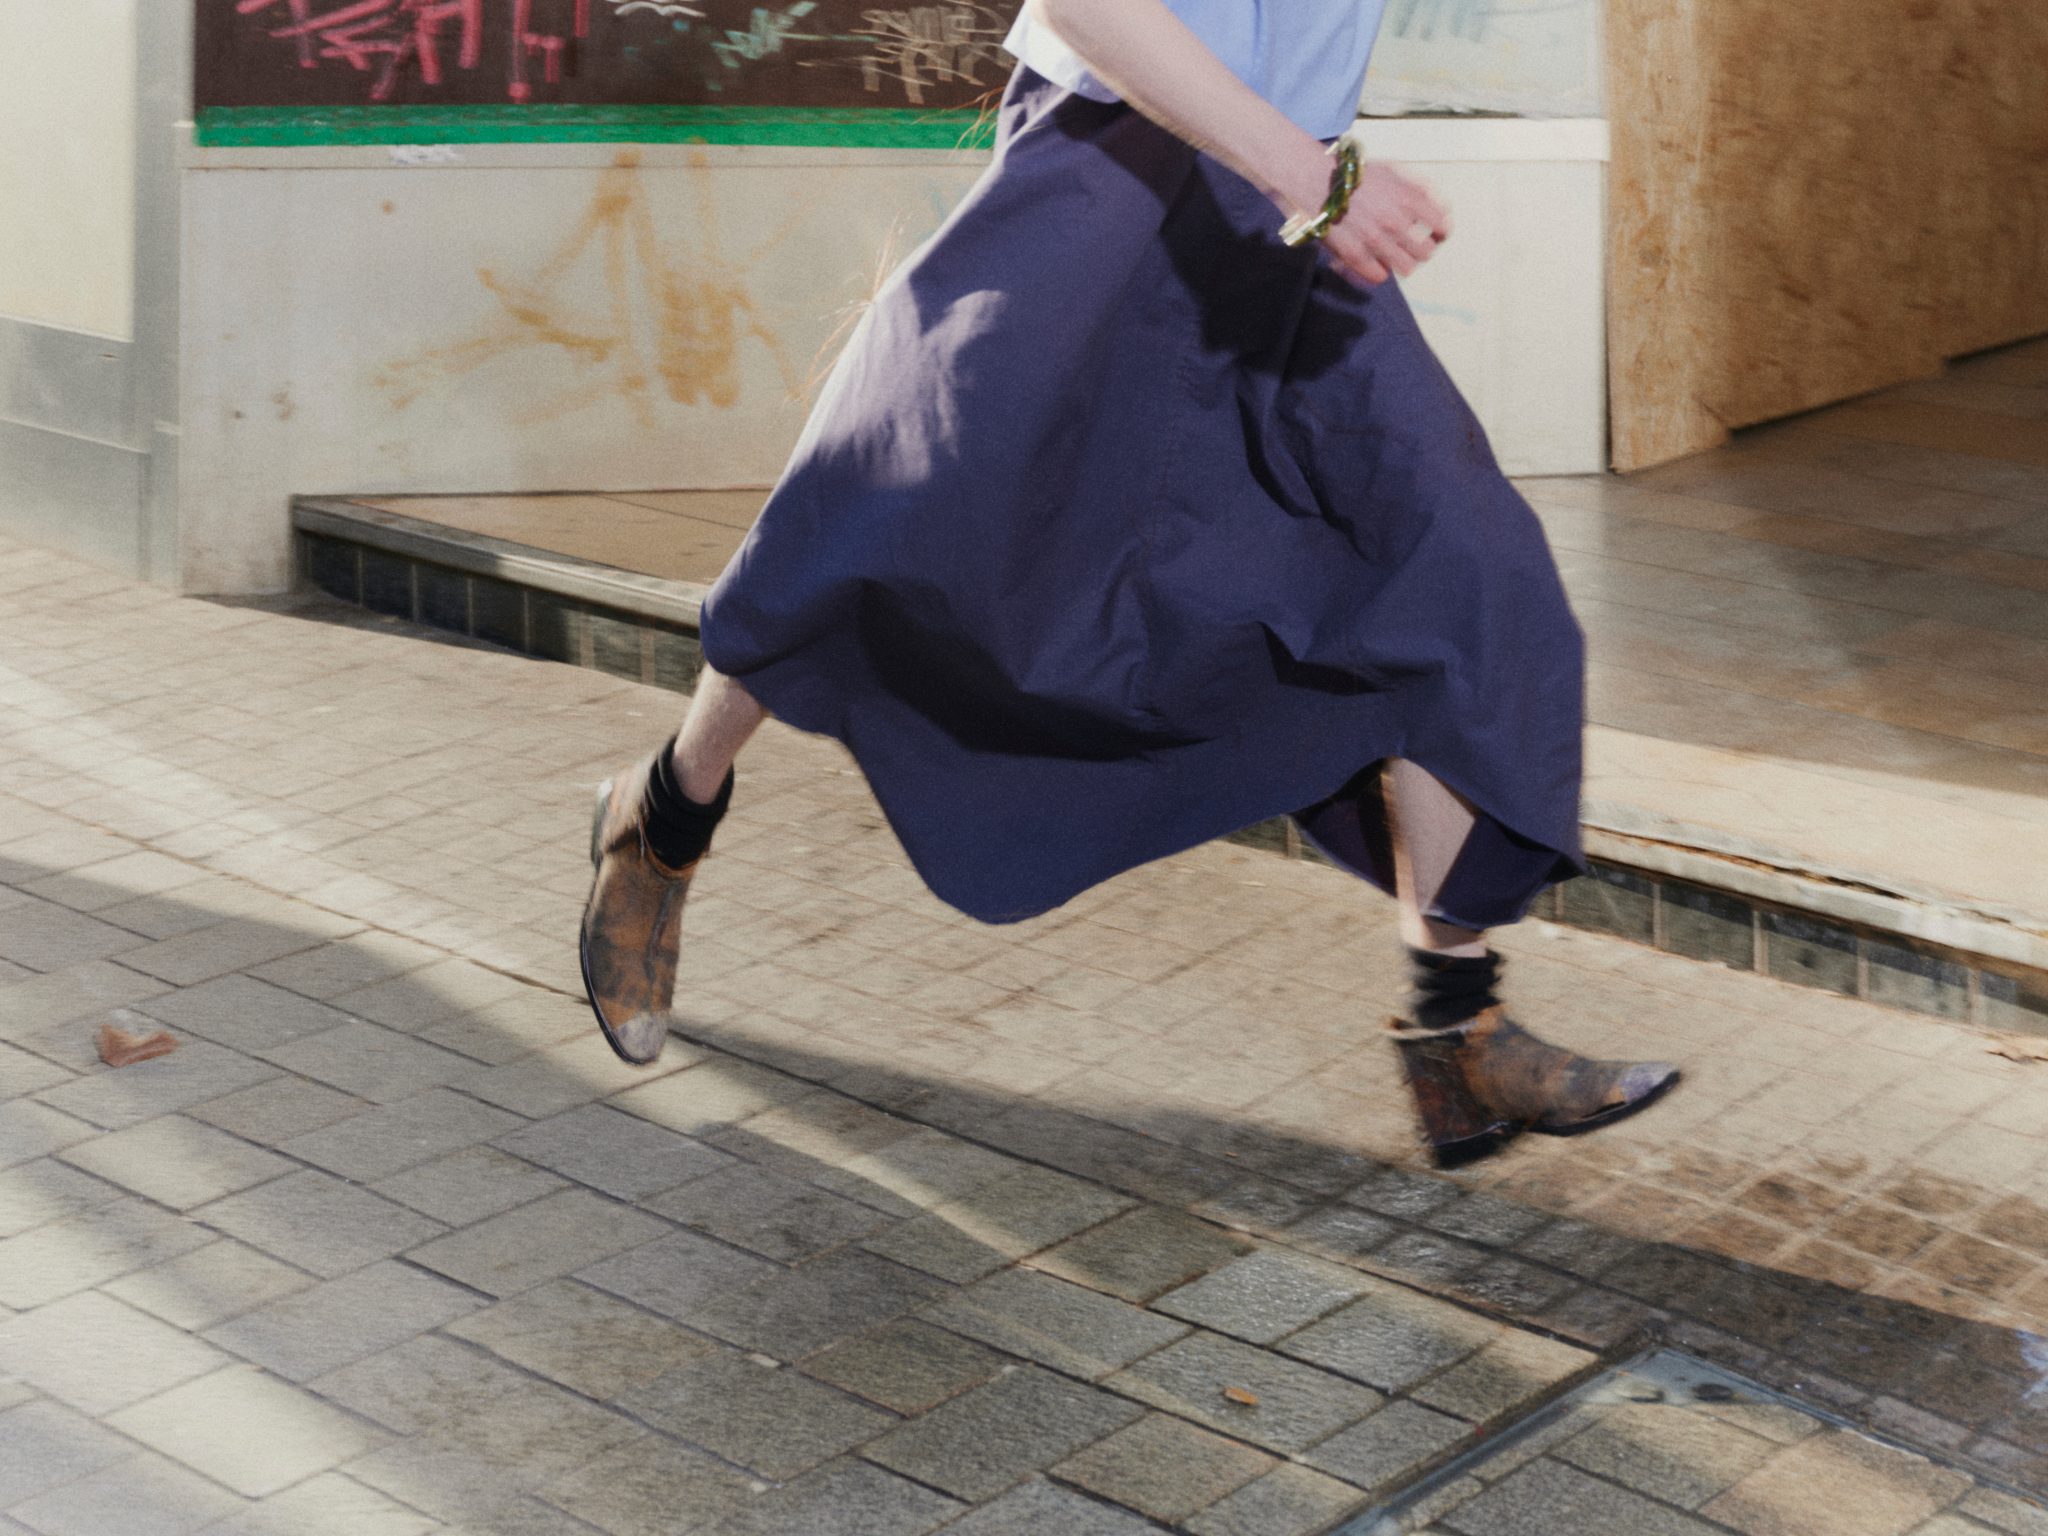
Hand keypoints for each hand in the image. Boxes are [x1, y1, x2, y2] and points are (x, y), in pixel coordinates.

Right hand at [1281, 151, 1450, 286]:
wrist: (1318, 180)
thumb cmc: (1357, 176)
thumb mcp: (1394, 171)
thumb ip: (1420, 188)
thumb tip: (1442, 210)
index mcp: (1409, 198)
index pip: (1442, 228)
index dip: (1440, 234)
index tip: (1434, 236)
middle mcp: (1395, 220)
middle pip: (1426, 252)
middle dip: (1422, 250)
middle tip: (1412, 247)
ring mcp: (1375, 239)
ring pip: (1407, 268)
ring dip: (1402, 263)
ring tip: (1394, 256)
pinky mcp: (1355, 254)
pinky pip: (1380, 276)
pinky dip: (1380, 271)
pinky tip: (1375, 262)